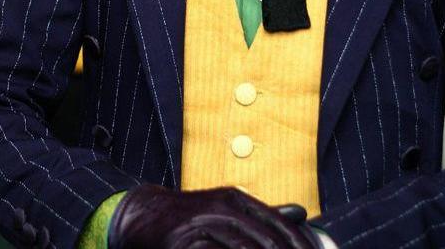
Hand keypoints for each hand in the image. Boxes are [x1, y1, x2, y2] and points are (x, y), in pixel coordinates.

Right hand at [108, 184, 321, 248]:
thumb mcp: (226, 208)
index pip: (280, 225)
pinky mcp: (185, 243)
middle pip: (267, 241)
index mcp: (237, 199)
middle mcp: (223, 209)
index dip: (301, 245)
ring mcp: (203, 226)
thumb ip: (262, 214)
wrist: (143, 217)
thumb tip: (301, 213)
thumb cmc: (190, 217)